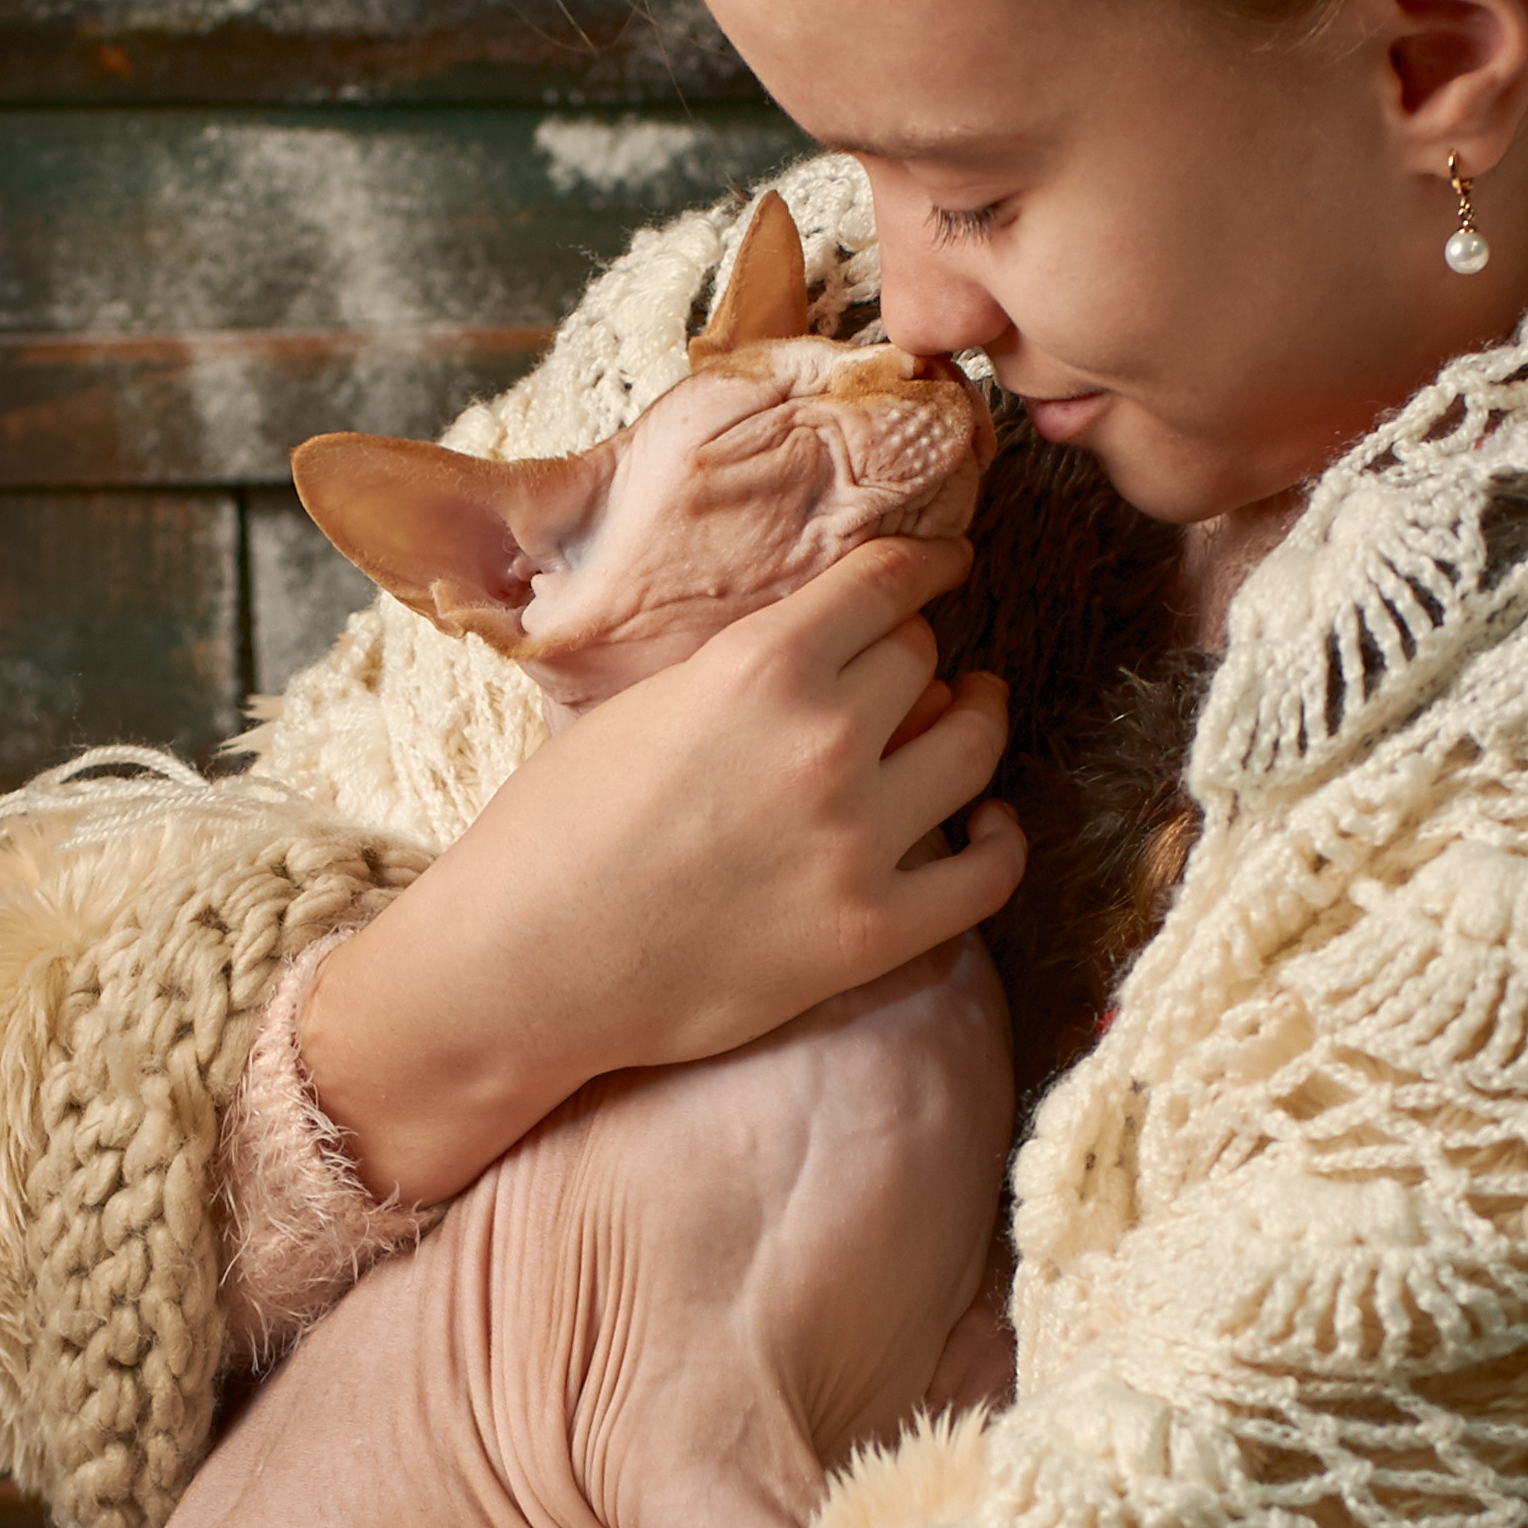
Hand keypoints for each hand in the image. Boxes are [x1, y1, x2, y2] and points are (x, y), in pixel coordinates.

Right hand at [302, 534, 1024, 1203]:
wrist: (525, 964)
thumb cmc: (556, 829)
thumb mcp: (647, 701)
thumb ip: (744, 668)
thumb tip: (827, 650)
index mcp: (761, 666)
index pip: (886, 584)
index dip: (925, 566)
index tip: (944, 563)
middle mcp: (825, 741)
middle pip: (922, 660)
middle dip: (914, 655)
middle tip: (908, 666)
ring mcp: (858, 841)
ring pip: (973, 746)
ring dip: (975, 723)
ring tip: (970, 718)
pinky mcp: (873, 932)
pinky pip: (989, 872)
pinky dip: (1001, 839)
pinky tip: (988, 824)